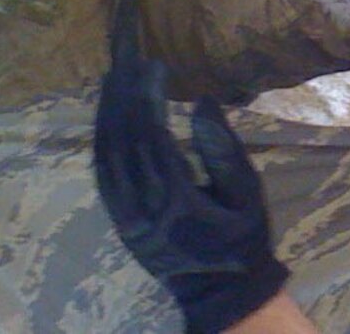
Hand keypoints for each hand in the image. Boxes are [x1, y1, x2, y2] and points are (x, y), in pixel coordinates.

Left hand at [94, 46, 289, 333]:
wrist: (222, 291)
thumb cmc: (242, 237)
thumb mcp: (247, 191)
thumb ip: (223, 148)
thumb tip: (202, 101)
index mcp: (176, 199)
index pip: (151, 137)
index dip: (148, 97)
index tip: (154, 65)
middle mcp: (142, 208)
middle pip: (122, 141)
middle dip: (121, 95)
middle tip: (125, 58)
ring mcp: (125, 216)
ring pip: (105, 155)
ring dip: (107, 112)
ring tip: (112, 76)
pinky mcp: (119, 220)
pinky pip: (103, 174)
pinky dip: (102, 138)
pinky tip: (107, 115)